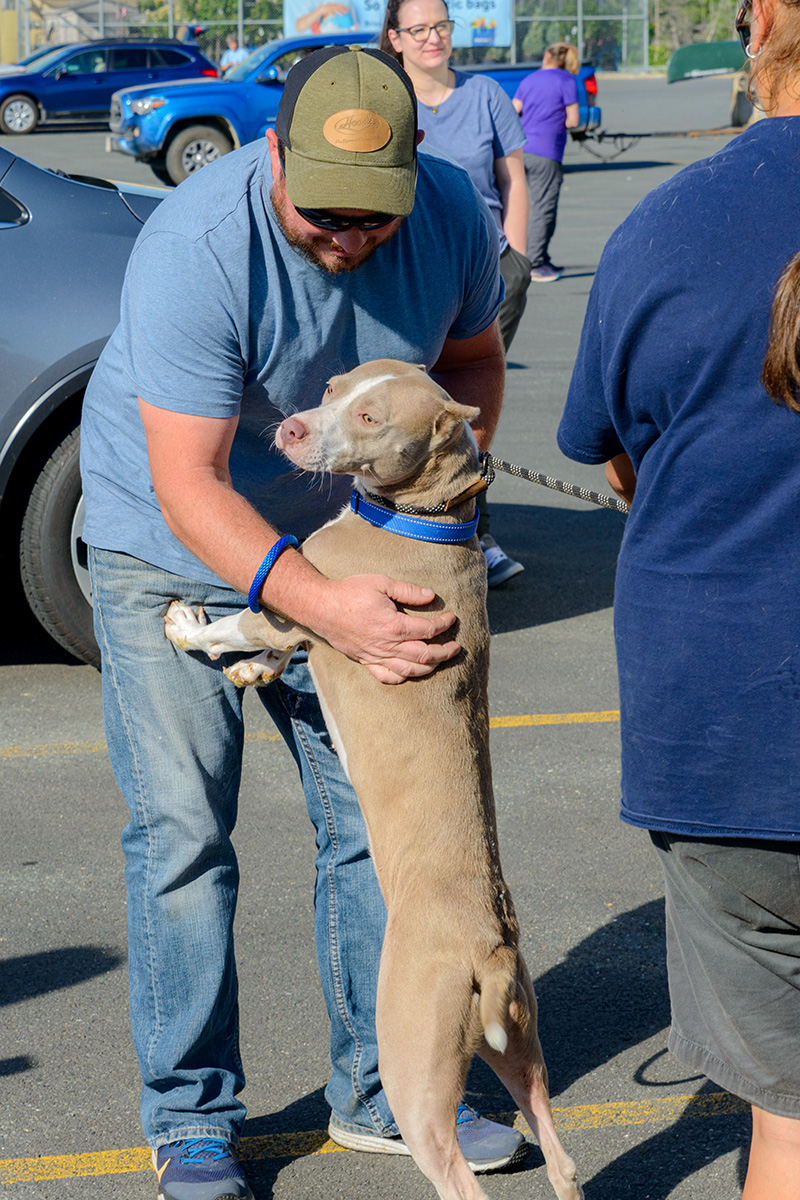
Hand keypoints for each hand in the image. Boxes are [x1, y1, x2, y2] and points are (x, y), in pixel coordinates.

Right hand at [311, 575, 459, 684]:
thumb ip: (408, 590)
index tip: (451, 618)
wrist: (321, 607)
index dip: (444, 625)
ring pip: (410, 670)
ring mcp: (376, 656)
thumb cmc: (350, 592)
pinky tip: (411, 671)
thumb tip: (431, 596)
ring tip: (440, 660)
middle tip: (456, 647)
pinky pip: (387, 676)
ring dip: (430, 667)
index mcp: (394, 625)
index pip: (428, 630)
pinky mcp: (366, 661)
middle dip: (445, 653)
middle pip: (425, 655)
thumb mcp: (381, 582)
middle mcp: (387, 645)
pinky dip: (403, 677)